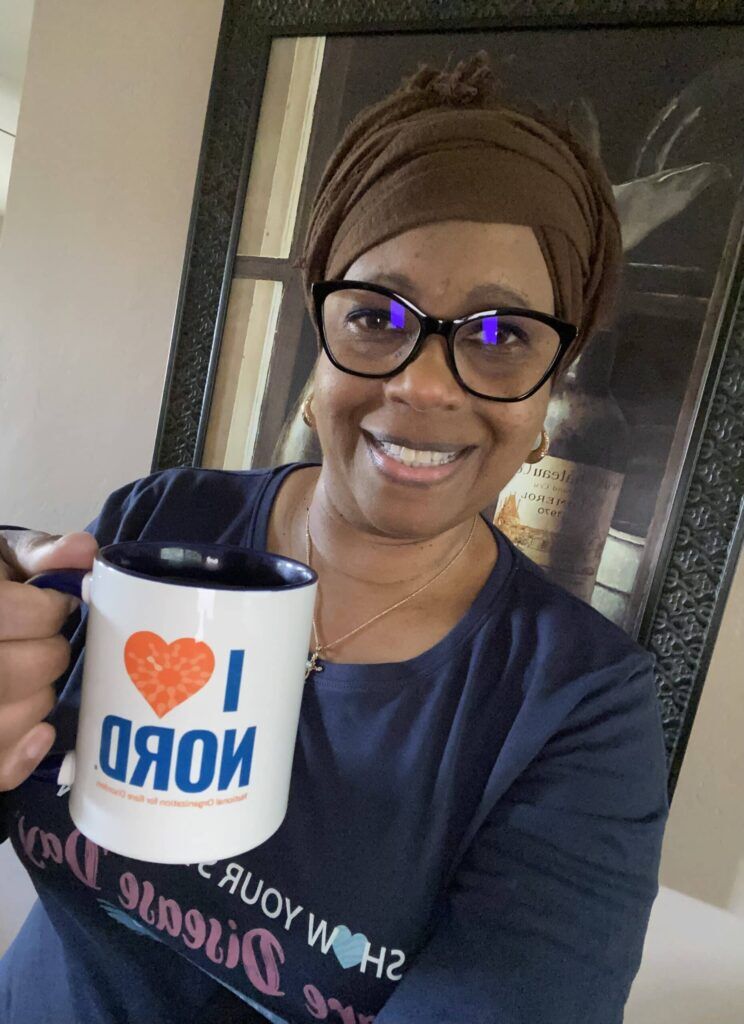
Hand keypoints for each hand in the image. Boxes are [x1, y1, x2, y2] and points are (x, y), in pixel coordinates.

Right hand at [0, 530, 97, 790]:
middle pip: (13, 672)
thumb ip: (40, 555)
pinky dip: (24, 755)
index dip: (47, 612)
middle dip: (48, 657)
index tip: (58, 607)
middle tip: (44, 644)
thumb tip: (85, 550)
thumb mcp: (0, 559)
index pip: (11, 614)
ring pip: (8, 722)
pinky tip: (37, 733)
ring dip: (37, 702)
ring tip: (28, 681)